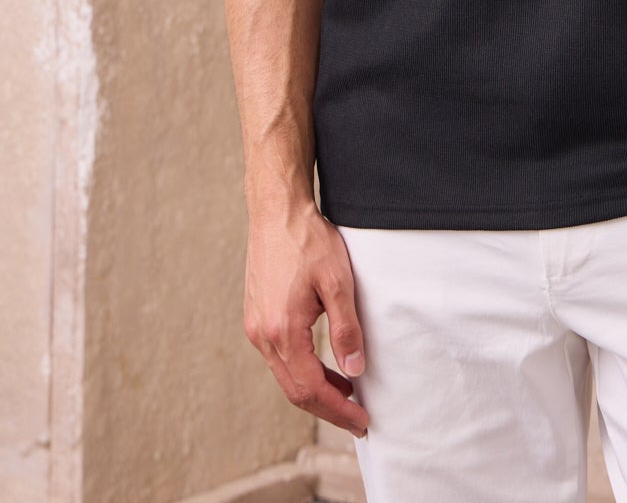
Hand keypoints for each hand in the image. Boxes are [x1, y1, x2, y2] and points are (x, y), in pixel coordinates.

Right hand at [243, 200, 369, 439]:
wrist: (277, 212)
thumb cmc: (307, 241)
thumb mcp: (338, 283)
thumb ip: (346, 330)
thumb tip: (354, 372)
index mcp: (282, 331)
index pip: (310, 388)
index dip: (338, 409)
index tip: (362, 421)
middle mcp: (262, 336)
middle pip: (295, 391)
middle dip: (327, 408)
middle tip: (357, 419)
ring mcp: (255, 328)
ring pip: (285, 376)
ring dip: (315, 389)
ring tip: (346, 393)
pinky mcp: (256, 317)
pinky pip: (279, 357)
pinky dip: (302, 369)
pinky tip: (323, 364)